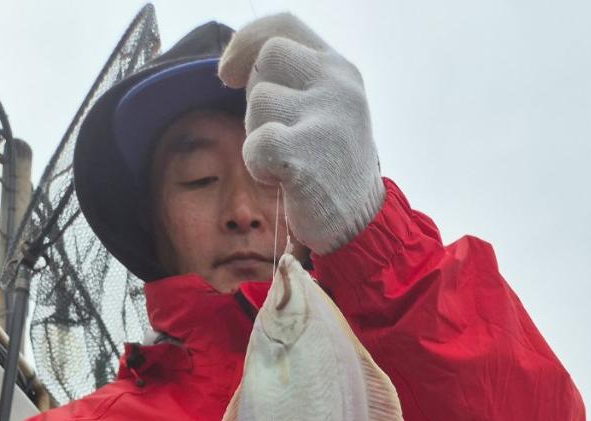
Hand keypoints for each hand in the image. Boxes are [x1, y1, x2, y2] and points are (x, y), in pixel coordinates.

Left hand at [219, 13, 384, 254]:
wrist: (361, 224)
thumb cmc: (332, 168)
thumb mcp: (326, 109)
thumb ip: (296, 79)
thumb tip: (240, 63)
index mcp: (341, 71)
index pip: (284, 25)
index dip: (247, 40)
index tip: (229, 73)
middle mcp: (338, 87)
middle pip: (266, 58)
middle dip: (255, 96)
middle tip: (272, 131)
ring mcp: (325, 120)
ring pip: (258, 102)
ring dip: (257, 134)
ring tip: (285, 160)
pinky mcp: (307, 157)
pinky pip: (256, 144)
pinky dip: (257, 164)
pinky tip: (279, 178)